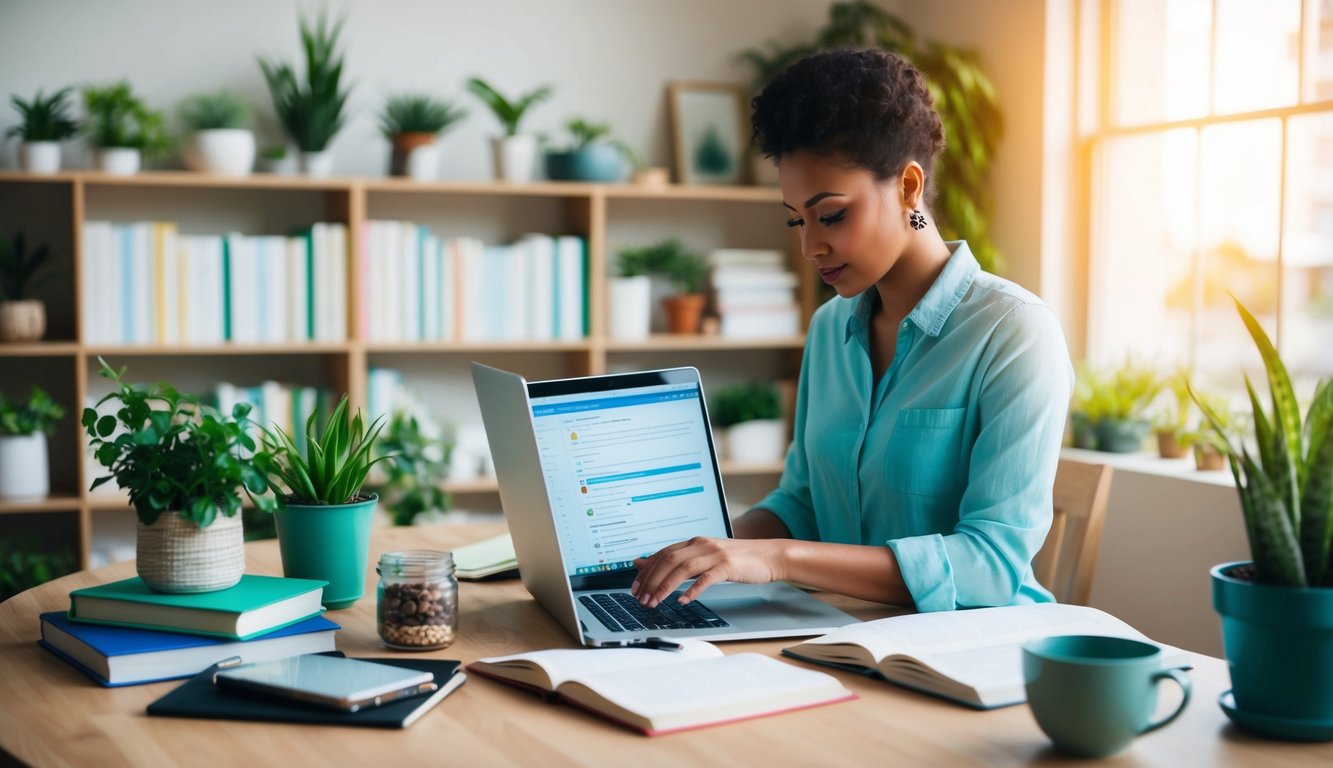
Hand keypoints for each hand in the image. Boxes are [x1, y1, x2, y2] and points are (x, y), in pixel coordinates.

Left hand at [631, 537, 785, 607]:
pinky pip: (706, 578)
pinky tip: (683, 601)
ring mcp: (715, 554)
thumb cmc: (737, 560)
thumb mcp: (705, 557)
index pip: (663, 554)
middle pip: (668, 560)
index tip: (635, 588)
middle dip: (651, 580)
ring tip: (655, 602)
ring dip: (665, 586)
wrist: (769, 556)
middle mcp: (702, 545)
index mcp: (695, 542)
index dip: (646, 571)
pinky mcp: (728, 566)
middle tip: (640, 599)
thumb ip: (681, 560)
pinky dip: (693, 590)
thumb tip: (649, 562)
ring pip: (683, 568)